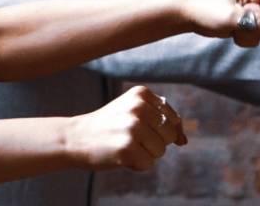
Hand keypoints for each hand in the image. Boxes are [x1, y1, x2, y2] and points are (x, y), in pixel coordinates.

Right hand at [66, 86, 185, 171]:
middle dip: (153, 141)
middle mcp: (138, 107)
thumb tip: (184, 141)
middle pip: (169, 135)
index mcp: (141, 93)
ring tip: (122, 145)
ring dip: (145, 153)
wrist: (75, 137)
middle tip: (127, 136)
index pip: (172, 119)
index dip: (157, 129)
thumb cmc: (109, 126)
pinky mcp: (128, 148)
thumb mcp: (134, 112)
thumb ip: (162, 121)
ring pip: (160, 151)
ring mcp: (133, 127)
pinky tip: (118, 155)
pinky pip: (148, 164)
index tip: (134, 126)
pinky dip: (136, 165)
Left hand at [183, 0, 259, 45]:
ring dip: (251, 34)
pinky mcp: (251, 23)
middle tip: (236, 22)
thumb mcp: (230, 15)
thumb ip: (255, 22)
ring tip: (233, 27)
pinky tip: (232, 32)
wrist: (191, 16)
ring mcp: (255, 11)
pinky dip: (247, 38)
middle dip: (256, 26)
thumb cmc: (207, 10)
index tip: (250, 14)